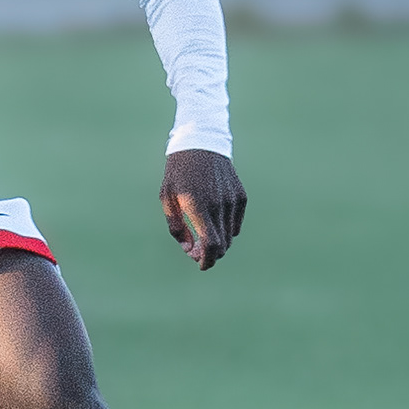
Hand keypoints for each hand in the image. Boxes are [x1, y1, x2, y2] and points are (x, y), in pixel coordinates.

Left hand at [160, 148, 244, 268]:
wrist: (201, 143)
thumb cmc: (178, 172)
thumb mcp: (167, 197)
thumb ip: (176, 226)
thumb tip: (188, 249)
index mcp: (198, 206)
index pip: (211, 245)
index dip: (207, 260)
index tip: (201, 265)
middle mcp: (219, 205)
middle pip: (222, 244)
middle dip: (210, 254)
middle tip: (197, 254)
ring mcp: (233, 200)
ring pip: (230, 235)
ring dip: (218, 243)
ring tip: (202, 239)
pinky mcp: (241, 196)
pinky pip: (236, 223)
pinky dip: (227, 230)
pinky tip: (213, 225)